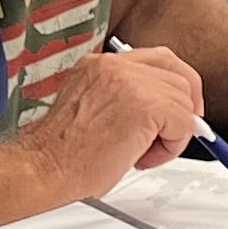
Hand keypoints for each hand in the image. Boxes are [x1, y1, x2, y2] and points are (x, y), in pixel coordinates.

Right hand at [25, 45, 207, 196]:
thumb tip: (166, 107)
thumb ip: (124, 97)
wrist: (42, 170)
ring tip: (140, 152)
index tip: (177, 111)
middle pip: (180, 76)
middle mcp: (114, 66)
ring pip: (184, 102)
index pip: (160, 59)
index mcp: (100, 64)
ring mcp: (130, 82)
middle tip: (168, 136)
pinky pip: (185, 123)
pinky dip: (172, 147)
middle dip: (182, 110)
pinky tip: (141, 157)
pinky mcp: (144, 106)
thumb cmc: (62, 153)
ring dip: (173, 134)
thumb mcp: (92, 108)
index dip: (177, 86)